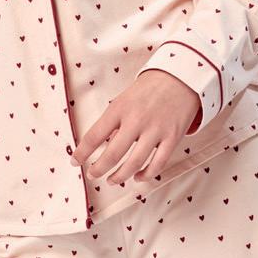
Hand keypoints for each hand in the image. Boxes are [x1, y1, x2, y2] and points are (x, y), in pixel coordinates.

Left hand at [70, 71, 201, 185]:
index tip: (75, 162)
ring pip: (134, 164)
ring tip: (112, 180)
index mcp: (119, 108)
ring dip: (120, 176)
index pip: (94, 136)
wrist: (182, 76)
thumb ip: (114, 122)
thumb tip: (104, 147)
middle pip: (112, 154)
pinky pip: (158, 164)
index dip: (81, 153)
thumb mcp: (125, 99)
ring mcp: (156, 130)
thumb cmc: (149, 89)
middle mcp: (136, 120)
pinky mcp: (173, 137)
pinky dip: (146, 175)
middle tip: (93, 175)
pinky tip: (138, 177)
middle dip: (98, 169)